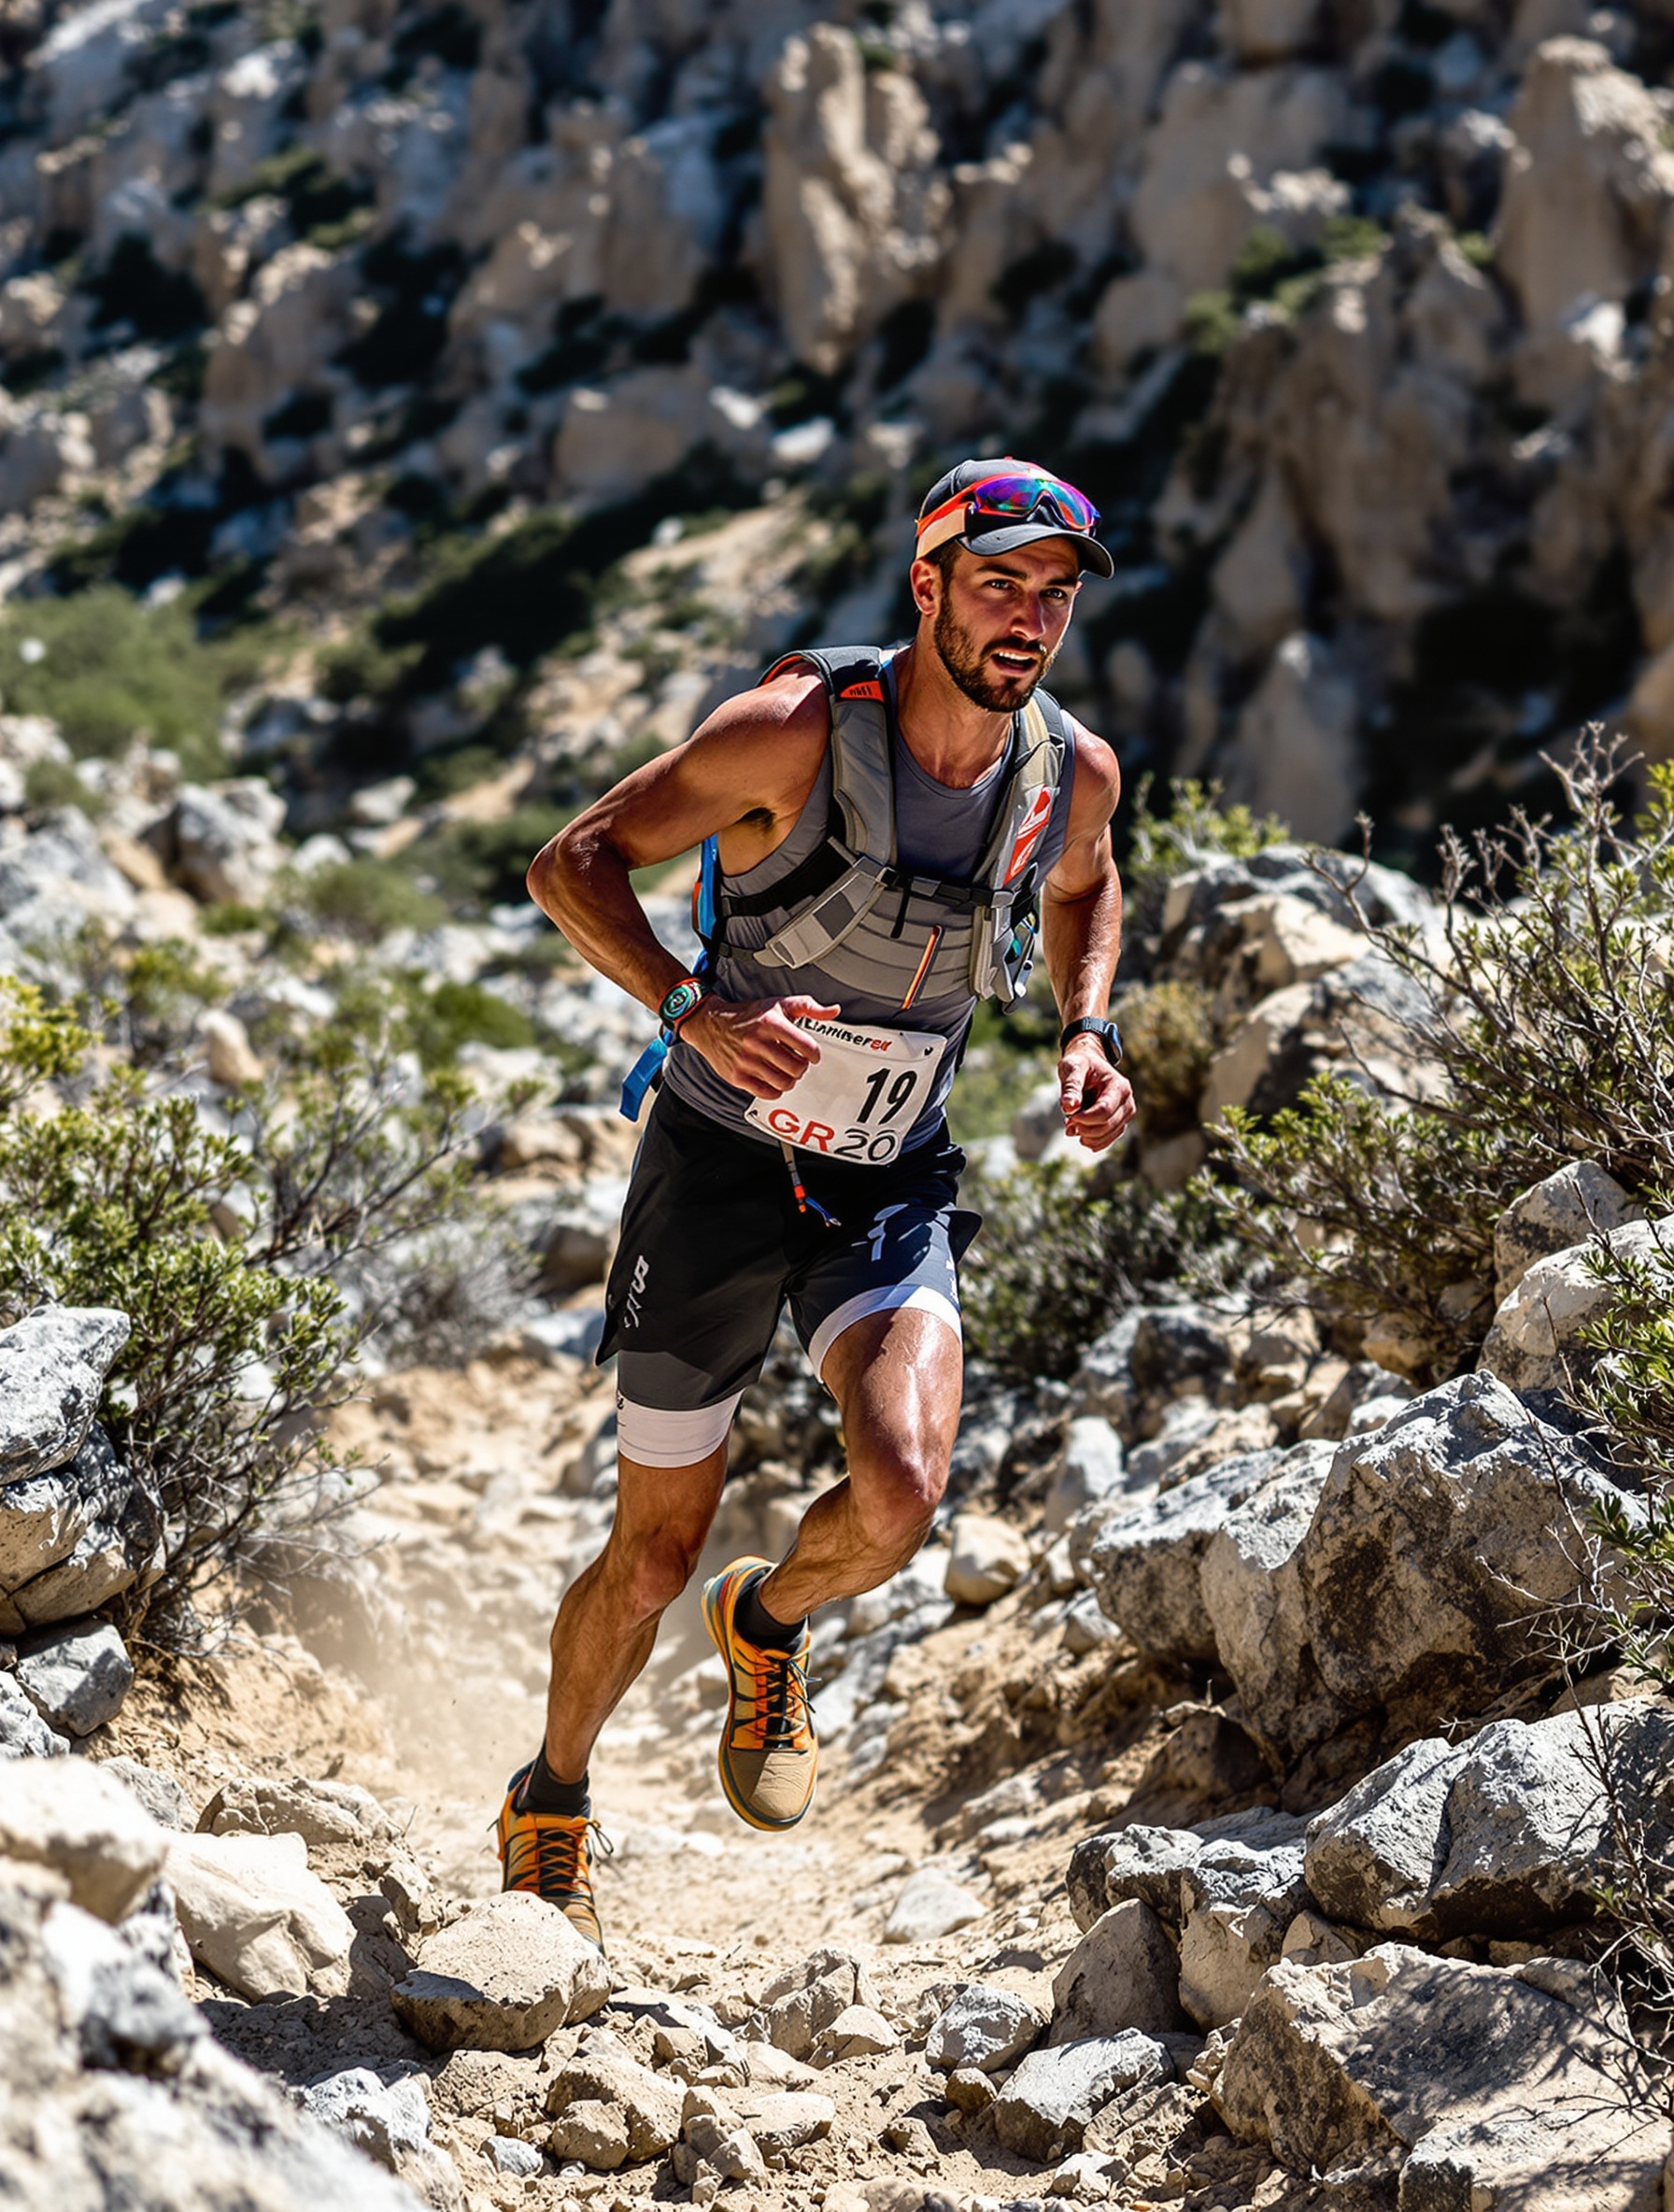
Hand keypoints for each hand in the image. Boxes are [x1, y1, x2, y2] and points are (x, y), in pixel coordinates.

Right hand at [681, 994, 840, 1099]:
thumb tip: (833, 1011)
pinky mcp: (737, 1076)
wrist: (711, 1024)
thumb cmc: (748, 1016)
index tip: (811, 1055)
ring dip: (790, 1079)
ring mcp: (746, 1061)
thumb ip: (808, 1007)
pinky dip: (776, 1090)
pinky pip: (767, 1093)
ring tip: (786, 1071)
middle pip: (797, 1068)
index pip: (807, 1047)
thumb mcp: (778, 1004)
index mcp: (771, 1023)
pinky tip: (774, 1079)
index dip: (814, 1054)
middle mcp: (758, 1042)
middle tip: (797, 1062)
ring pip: (784, 1082)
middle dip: (801, 1067)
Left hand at [1058, 1036, 1135, 1151]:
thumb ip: (1071, 1087)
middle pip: (1107, 1125)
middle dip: (1085, 1129)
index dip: (1086, 1118)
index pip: (1105, 1110)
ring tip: (1071, 1129)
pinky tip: (1081, 1137)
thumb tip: (1069, 1107)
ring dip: (1088, 1137)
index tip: (1069, 1117)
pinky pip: (1109, 1139)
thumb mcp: (1072, 1068)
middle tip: (1068, 1123)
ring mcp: (1126, 1113)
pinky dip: (1094, 1141)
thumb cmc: (1080, 1064)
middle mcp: (1127, 1101)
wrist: (1088, 1065)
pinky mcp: (1120, 1122)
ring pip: (1108, 1135)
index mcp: (1119, 1086)